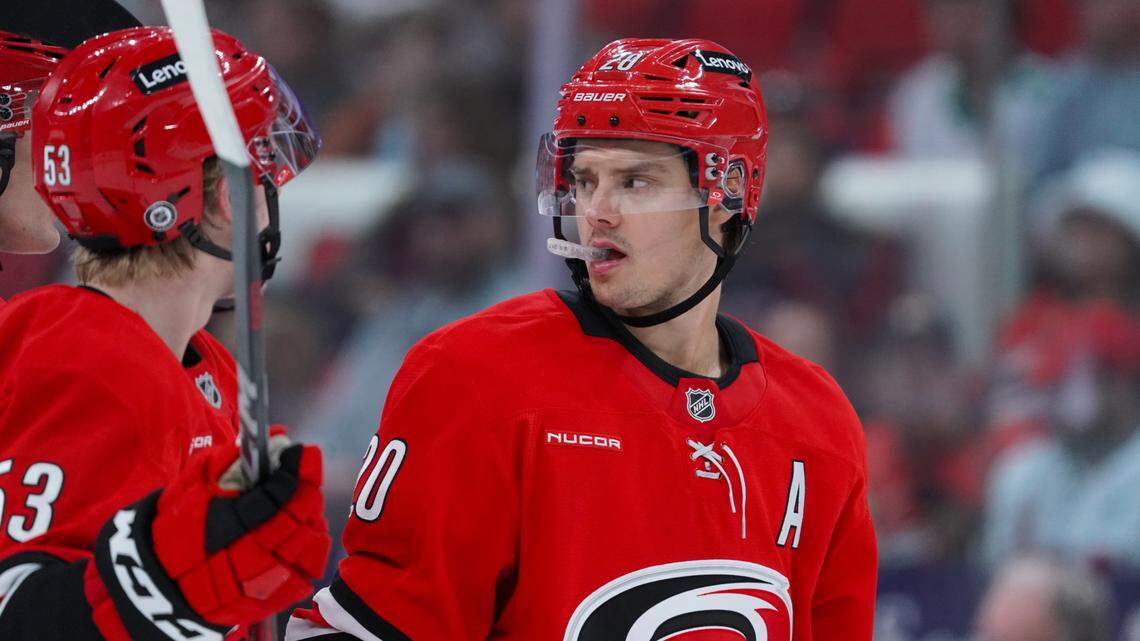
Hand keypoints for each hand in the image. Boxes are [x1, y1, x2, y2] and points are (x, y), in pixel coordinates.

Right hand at [88, 434, 330, 639]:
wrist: (161, 584)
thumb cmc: (177, 528)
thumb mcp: (193, 485)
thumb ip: (232, 459)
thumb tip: (275, 436)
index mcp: (230, 524)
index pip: (280, 492)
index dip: (296, 468)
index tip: (301, 452)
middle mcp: (253, 554)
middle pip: (301, 516)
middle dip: (305, 490)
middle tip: (299, 477)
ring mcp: (267, 580)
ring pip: (311, 542)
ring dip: (309, 520)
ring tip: (296, 508)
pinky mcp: (275, 598)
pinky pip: (308, 570)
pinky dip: (308, 549)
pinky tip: (295, 537)